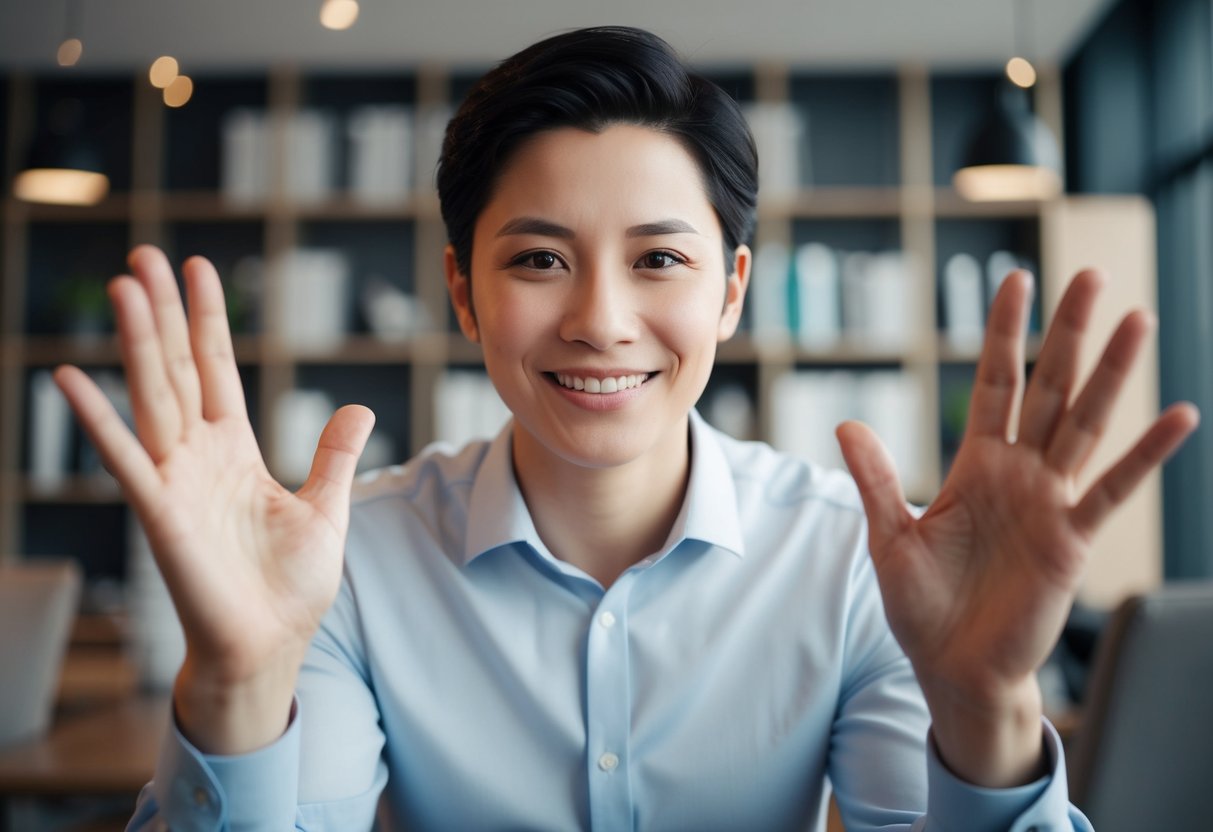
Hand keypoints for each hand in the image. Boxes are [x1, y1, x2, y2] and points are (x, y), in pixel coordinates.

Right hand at [55, 246, 374, 752]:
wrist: (271, 645)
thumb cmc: (291, 585)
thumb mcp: (326, 507)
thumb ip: (334, 455)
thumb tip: (357, 408)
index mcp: (236, 450)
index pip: (218, 369)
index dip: (208, 321)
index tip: (199, 269)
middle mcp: (200, 456)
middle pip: (177, 368)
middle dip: (163, 313)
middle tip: (145, 255)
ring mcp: (176, 480)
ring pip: (153, 396)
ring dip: (138, 342)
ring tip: (125, 287)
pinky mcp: (161, 513)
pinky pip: (125, 459)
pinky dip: (98, 420)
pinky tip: (69, 378)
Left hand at [836, 269, 1198, 786]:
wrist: (951, 667)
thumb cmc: (921, 605)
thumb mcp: (889, 538)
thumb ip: (876, 480)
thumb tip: (845, 423)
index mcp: (975, 465)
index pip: (995, 383)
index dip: (1004, 334)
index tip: (1016, 281)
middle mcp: (1018, 473)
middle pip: (1049, 388)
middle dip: (1068, 333)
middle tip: (1092, 276)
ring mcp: (1049, 503)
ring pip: (1085, 424)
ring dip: (1112, 374)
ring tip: (1137, 320)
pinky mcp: (1071, 541)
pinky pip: (1111, 490)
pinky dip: (1144, 455)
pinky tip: (1178, 416)